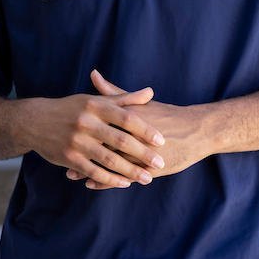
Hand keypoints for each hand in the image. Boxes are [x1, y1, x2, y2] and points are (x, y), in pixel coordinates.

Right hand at [15, 71, 165, 188]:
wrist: (35, 121)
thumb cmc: (71, 109)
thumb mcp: (94, 100)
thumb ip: (123, 98)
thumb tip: (150, 92)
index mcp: (94, 106)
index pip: (126, 118)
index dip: (145, 130)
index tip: (162, 140)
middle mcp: (85, 122)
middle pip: (120, 140)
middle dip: (142, 154)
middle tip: (160, 163)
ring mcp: (76, 142)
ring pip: (108, 159)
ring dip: (130, 171)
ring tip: (147, 179)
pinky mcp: (69, 158)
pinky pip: (93, 171)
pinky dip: (110, 179)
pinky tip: (124, 184)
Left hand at [65, 71, 212, 189]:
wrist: (197, 131)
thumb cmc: (166, 114)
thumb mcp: (140, 103)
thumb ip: (114, 93)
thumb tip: (94, 75)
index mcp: (129, 118)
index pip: (101, 124)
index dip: (81, 129)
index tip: (63, 130)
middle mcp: (135, 136)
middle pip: (102, 144)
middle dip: (82, 151)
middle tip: (62, 153)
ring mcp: (142, 154)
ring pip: (111, 164)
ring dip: (90, 169)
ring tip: (70, 173)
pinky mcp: (150, 169)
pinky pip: (124, 177)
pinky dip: (107, 181)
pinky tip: (92, 183)